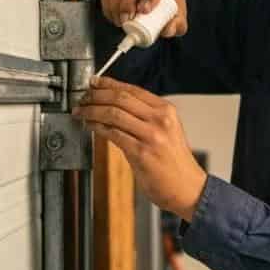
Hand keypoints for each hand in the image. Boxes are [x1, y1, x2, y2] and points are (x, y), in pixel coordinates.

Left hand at [74, 77, 206, 220]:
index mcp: (166, 110)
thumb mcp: (166, 130)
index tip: (94, 83)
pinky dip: (97, 127)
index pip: (132, 89)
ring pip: (113, 114)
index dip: (109, 84)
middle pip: (120, 98)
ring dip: (92, 111)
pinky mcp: (141, 153)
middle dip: (96, 96)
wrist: (187, 187)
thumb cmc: (174, 162)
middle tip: (83, 98)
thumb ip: (145, 116)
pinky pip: (113, 134)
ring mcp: (151, 136)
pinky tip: (90, 126)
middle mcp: (160, 119)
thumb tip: (114, 106)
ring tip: (81, 112)